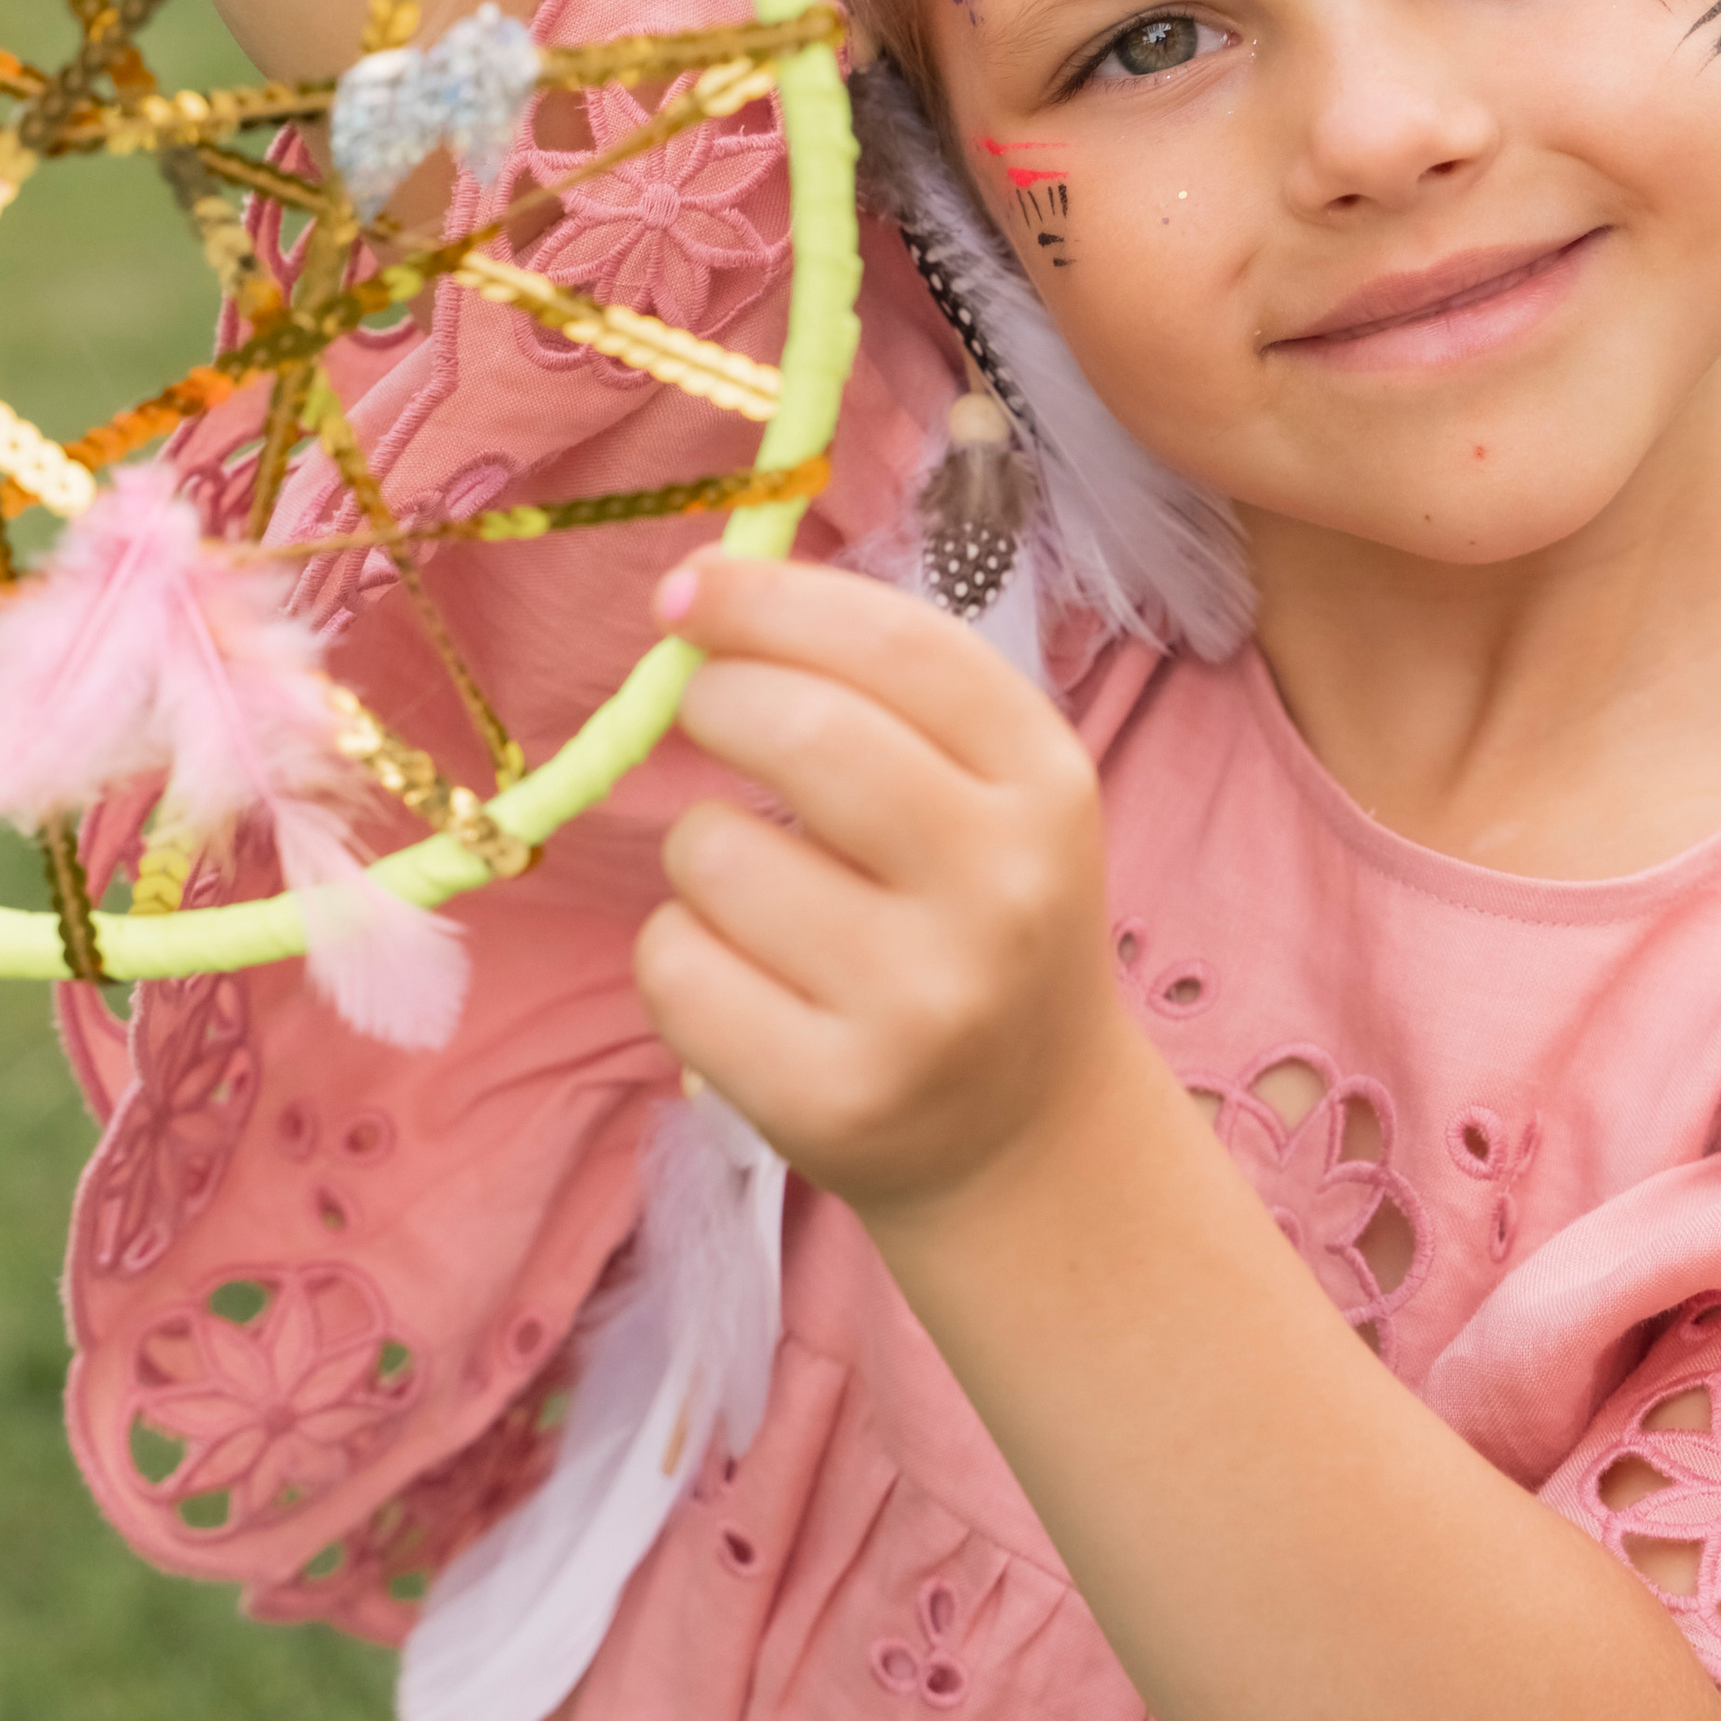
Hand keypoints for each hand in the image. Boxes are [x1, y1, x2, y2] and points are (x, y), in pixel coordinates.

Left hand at [633, 562, 1136, 1217]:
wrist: (1027, 1131)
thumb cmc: (971, 918)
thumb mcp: (988, 790)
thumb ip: (875, 686)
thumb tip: (699, 593)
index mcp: (1046, 785)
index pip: (899, 646)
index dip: (770, 601)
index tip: (686, 590)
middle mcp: (1001, 890)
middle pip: (803, 733)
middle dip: (716, 699)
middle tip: (706, 711)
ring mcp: (921, 1003)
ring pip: (713, 852)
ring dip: (702, 851)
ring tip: (763, 893)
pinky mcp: (830, 1095)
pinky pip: (674, 965)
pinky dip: (680, 954)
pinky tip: (746, 979)